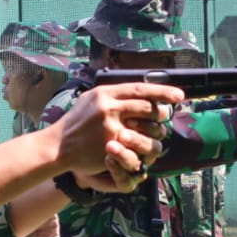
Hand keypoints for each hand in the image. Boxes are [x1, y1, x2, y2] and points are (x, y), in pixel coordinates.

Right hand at [55, 83, 181, 174]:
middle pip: (146, 107)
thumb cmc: (75, 122)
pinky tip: (147, 147)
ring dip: (156, 131)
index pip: (140, 89)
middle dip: (160, 112)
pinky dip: (144, 146)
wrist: (58, 146)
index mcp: (104, 93)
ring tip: (157, 132)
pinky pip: (136, 145)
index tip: (179, 95)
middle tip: (165, 115)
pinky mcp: (110, 146)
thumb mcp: (90, 99)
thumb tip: (138, 89)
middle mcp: (108, 108)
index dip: (162, 91)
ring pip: (146, 128)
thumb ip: (112, 93)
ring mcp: (110, 128)